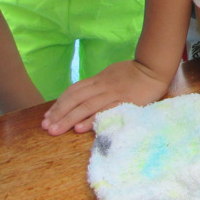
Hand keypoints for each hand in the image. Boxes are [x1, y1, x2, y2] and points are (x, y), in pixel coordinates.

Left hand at [42, 59, 170, 134]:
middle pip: (75, 99)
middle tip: (46, 127)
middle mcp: (101, 86)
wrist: (153, 68)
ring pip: (85, 106)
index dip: (59, 104)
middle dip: (58, 113)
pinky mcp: (123, 101)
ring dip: (68, 119)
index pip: (73, 91)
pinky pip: (104, 110)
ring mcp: (112, 93)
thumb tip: (83, 95)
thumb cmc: (134, 73)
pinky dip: (90, 119)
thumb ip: (99, 84)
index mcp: (98, 79)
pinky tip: (80, 128)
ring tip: (55, 131)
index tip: (47, 116)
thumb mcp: (112, 74)